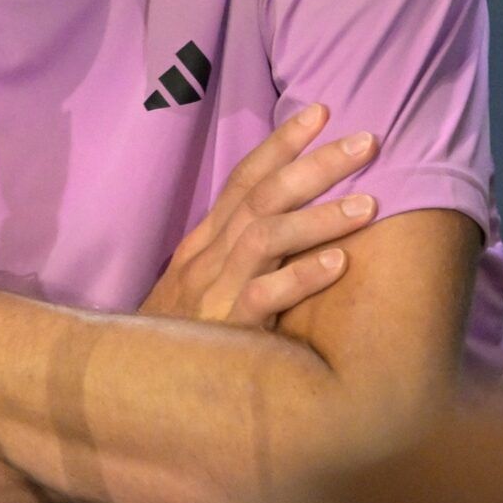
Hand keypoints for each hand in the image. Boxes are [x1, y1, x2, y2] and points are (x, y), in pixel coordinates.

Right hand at [138, 104, 378, 327]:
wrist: (133, 392)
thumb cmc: (183, 340)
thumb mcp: (204, 287)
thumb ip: (239, 256)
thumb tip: (286, 223)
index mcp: (205, 243)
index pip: (243, 179)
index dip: (281, 143)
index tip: (321, 111)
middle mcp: (207, 258)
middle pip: (263, 197)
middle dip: (316, 164)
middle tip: (367, 141)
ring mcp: (212, 293)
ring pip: (264, 238)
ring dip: (318, 216)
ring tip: (369, 205)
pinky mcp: (224, 332)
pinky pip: (264, 297)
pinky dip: (301, 276)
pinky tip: (339, 264)